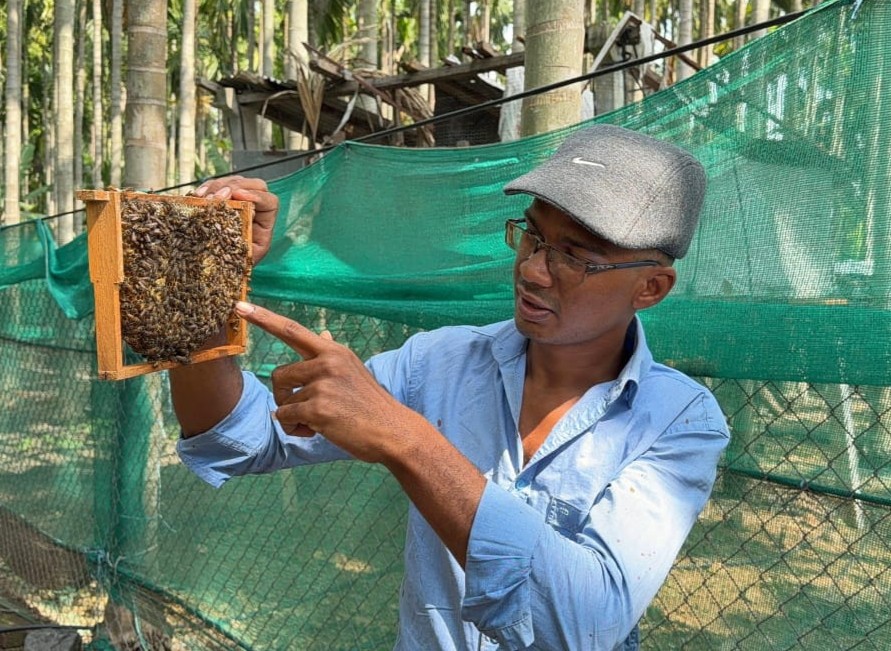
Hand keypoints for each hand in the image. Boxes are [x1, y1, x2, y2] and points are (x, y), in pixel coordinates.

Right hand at [192, 176, 278, 264]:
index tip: (239, 196)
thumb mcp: (245, 258)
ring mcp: (239, 201)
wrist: (219, 269)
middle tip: (217, 197)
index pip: (270, 202)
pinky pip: (216, 186)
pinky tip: (197, 196)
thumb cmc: (235, 265)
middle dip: (234, 187)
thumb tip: (243, 219)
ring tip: (204, 198)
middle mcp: (255, 208)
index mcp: (265, 223)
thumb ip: (246, 241)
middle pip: (254, 185)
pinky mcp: (222, 200)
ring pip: (234, 182)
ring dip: (218, 186)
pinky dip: (206, 188)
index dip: (257, 196)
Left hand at [234, 301, 421, 463]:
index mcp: (333, 351)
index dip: (263, 318)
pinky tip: (316, 432)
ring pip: (283, 400)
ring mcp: (323, 385)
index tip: (239, 306)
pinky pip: (286, 417)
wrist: (393, 431)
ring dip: (293, 416)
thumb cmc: (370, 404)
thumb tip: (322, 335)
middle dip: (284, 396)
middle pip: (279, 374)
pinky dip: (295, 428)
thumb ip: (332, 356)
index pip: (292, 330)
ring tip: (317, 423)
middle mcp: (327, 362)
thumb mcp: (354, 371)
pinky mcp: (318, 408)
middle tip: (304, 411)